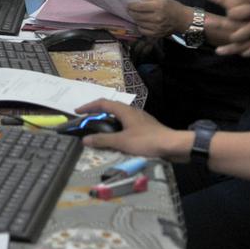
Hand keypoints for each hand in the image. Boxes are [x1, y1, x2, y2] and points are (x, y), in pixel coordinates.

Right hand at [74, 99, 188, 159]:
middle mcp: (132, 111)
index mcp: (125, 111)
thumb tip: (85, 139)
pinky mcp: (145, 127)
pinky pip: (126, 123)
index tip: (78, 112)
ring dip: (108, 120)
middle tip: (87, 120)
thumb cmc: (147, 141)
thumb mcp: (122, 142)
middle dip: (97, 112)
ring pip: (119, 115)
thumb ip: (103, 140)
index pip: (103, 103)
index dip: (89, 106)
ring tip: (100, 129)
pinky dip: (117, 127)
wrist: (172, 145)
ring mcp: (140, 118)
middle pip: (111, 107)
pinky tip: (118, 137)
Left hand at [126, 0, 184, 37]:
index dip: (131, 6)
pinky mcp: (156, 34)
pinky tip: (142, 23)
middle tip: (130, 10)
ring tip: (136, 16)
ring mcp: (156, 27)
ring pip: (138, 23)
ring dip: (135, 19)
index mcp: (158, 6)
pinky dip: (140, 26)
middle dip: (131, 12)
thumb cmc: (171, 6)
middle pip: (137, 16)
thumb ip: (146, 1)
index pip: (138, 7)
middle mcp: (157, 18)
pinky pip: (143, 31)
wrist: (182, 19)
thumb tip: (134, 4)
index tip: (128, 5)